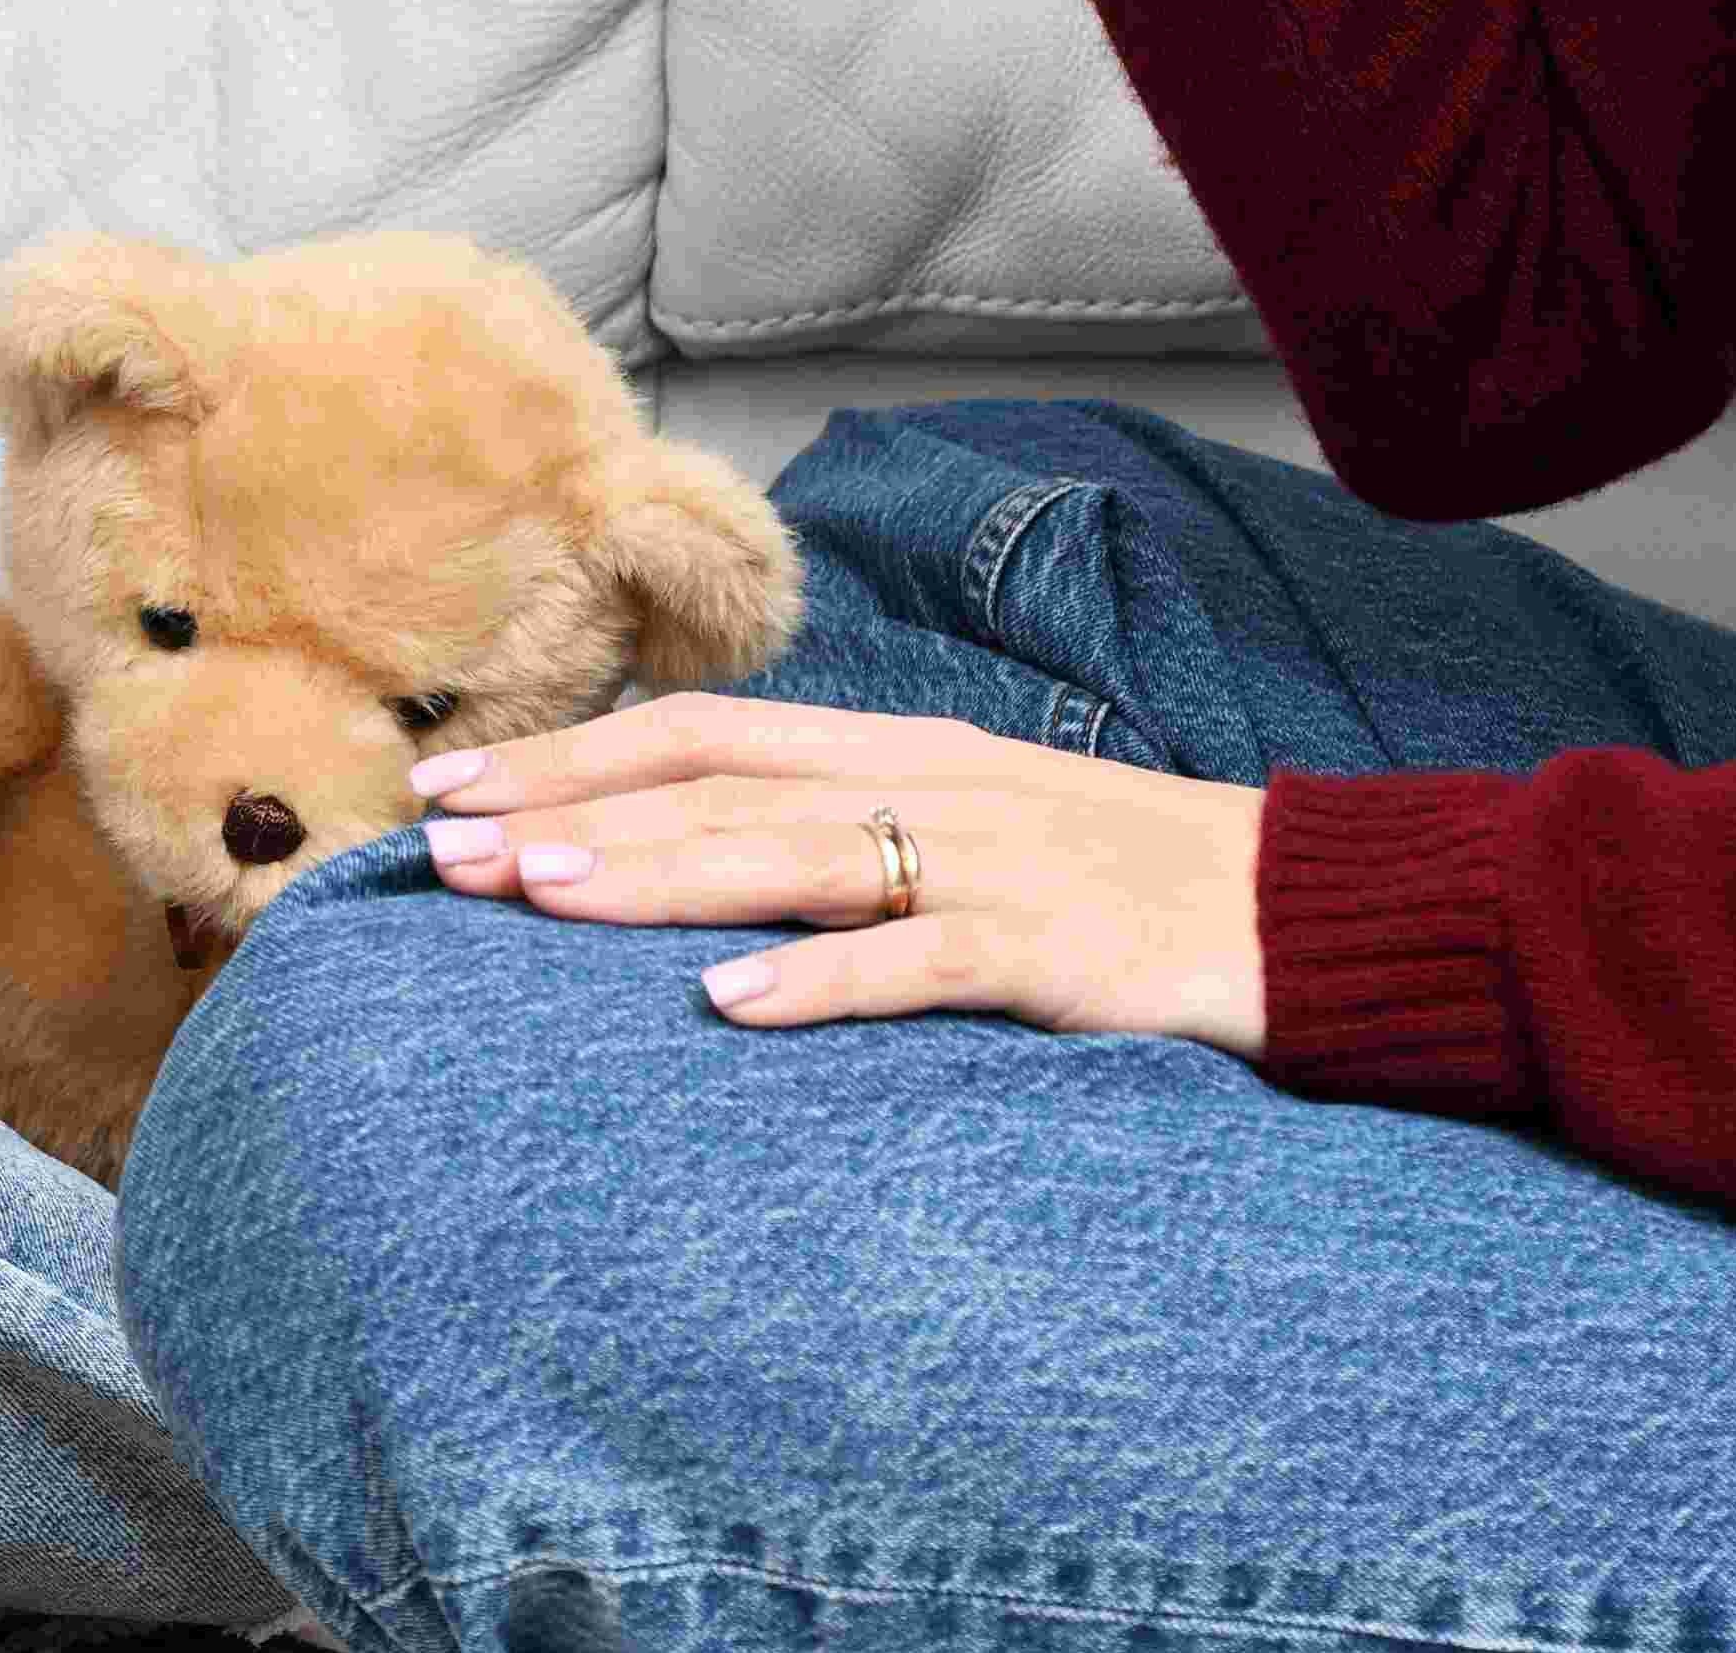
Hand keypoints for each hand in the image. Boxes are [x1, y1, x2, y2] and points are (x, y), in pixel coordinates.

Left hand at [407, 690, 1263, 1054]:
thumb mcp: (968, 828)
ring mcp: (984, 860)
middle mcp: (924, 783)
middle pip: (713, 778)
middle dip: (569, 808)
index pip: (699, 730)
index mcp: (896, 748)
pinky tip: (727, 1004)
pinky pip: (914, 959)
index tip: (447, 787)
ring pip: (790, 851)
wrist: (1294, 908)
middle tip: (442, 845)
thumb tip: (692, 857)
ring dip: (655, 872)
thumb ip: (843, 830)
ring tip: (540, 893)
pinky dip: (817, 979)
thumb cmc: (1116, 877)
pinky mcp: (1045, 946)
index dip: (568, 754)